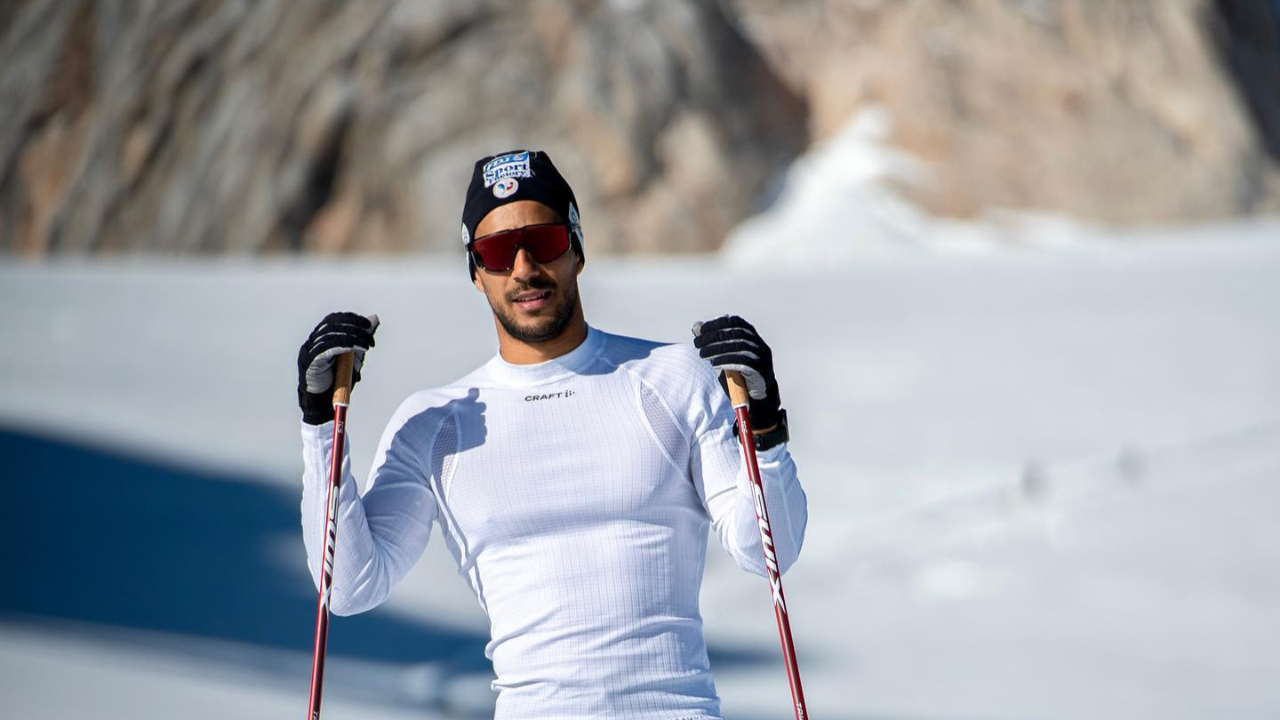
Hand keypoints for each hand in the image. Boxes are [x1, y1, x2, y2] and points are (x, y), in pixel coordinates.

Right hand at [297, 312, 379, 424]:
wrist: (324, 403)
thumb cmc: (338, 380)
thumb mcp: (354, 356)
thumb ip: (362, 337)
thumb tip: (375, 318)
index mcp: (322, 338)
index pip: (334, 319)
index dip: (351, 319)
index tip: (368, 324)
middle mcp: (313, 341)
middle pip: (332, 324)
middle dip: (353, 326)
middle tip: (369, 335)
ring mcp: (310, 350)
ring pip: (330, 334)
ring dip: (351, 336)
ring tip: (366, 344)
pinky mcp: (311, 362)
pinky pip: (326, 348)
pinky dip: (343, 346)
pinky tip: (356, 348)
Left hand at [691, 315, 781, 432]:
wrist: (757, 399)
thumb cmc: (739, 376)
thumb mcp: (723, 357)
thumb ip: (712, 343)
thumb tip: (696, 327)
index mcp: (751, 337)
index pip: (735, 322)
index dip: (717, 323)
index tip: (701, 329)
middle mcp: (759, 344)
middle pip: (735, 334)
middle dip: (714, 337)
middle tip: (698, 343)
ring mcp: (762, 357)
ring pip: (740, 346)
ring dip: (718, 349)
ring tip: (703, 354)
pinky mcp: (761, 371)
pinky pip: (744, 362)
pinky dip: (728, 361)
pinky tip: (715, 363)